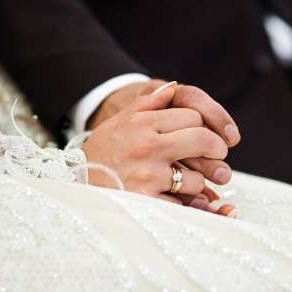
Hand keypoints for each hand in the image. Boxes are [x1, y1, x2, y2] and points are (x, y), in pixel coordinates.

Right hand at [83, 83, 236, 216]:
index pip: (193, 117)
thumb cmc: (101, 153)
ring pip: (198, 176)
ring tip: (187, 181)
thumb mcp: (118, 122)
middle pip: (203, 140)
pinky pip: (184, 203)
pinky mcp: (148, 202)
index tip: (203, 134)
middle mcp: (147, 147)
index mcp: (142, 124)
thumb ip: (147, 103)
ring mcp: (148, 176)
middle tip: (218, 154)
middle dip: (216, 148)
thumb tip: (174, 87)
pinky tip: (180, 200)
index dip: (202, 126)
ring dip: (198, 181)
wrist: (74, 185)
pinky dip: (187, 204)